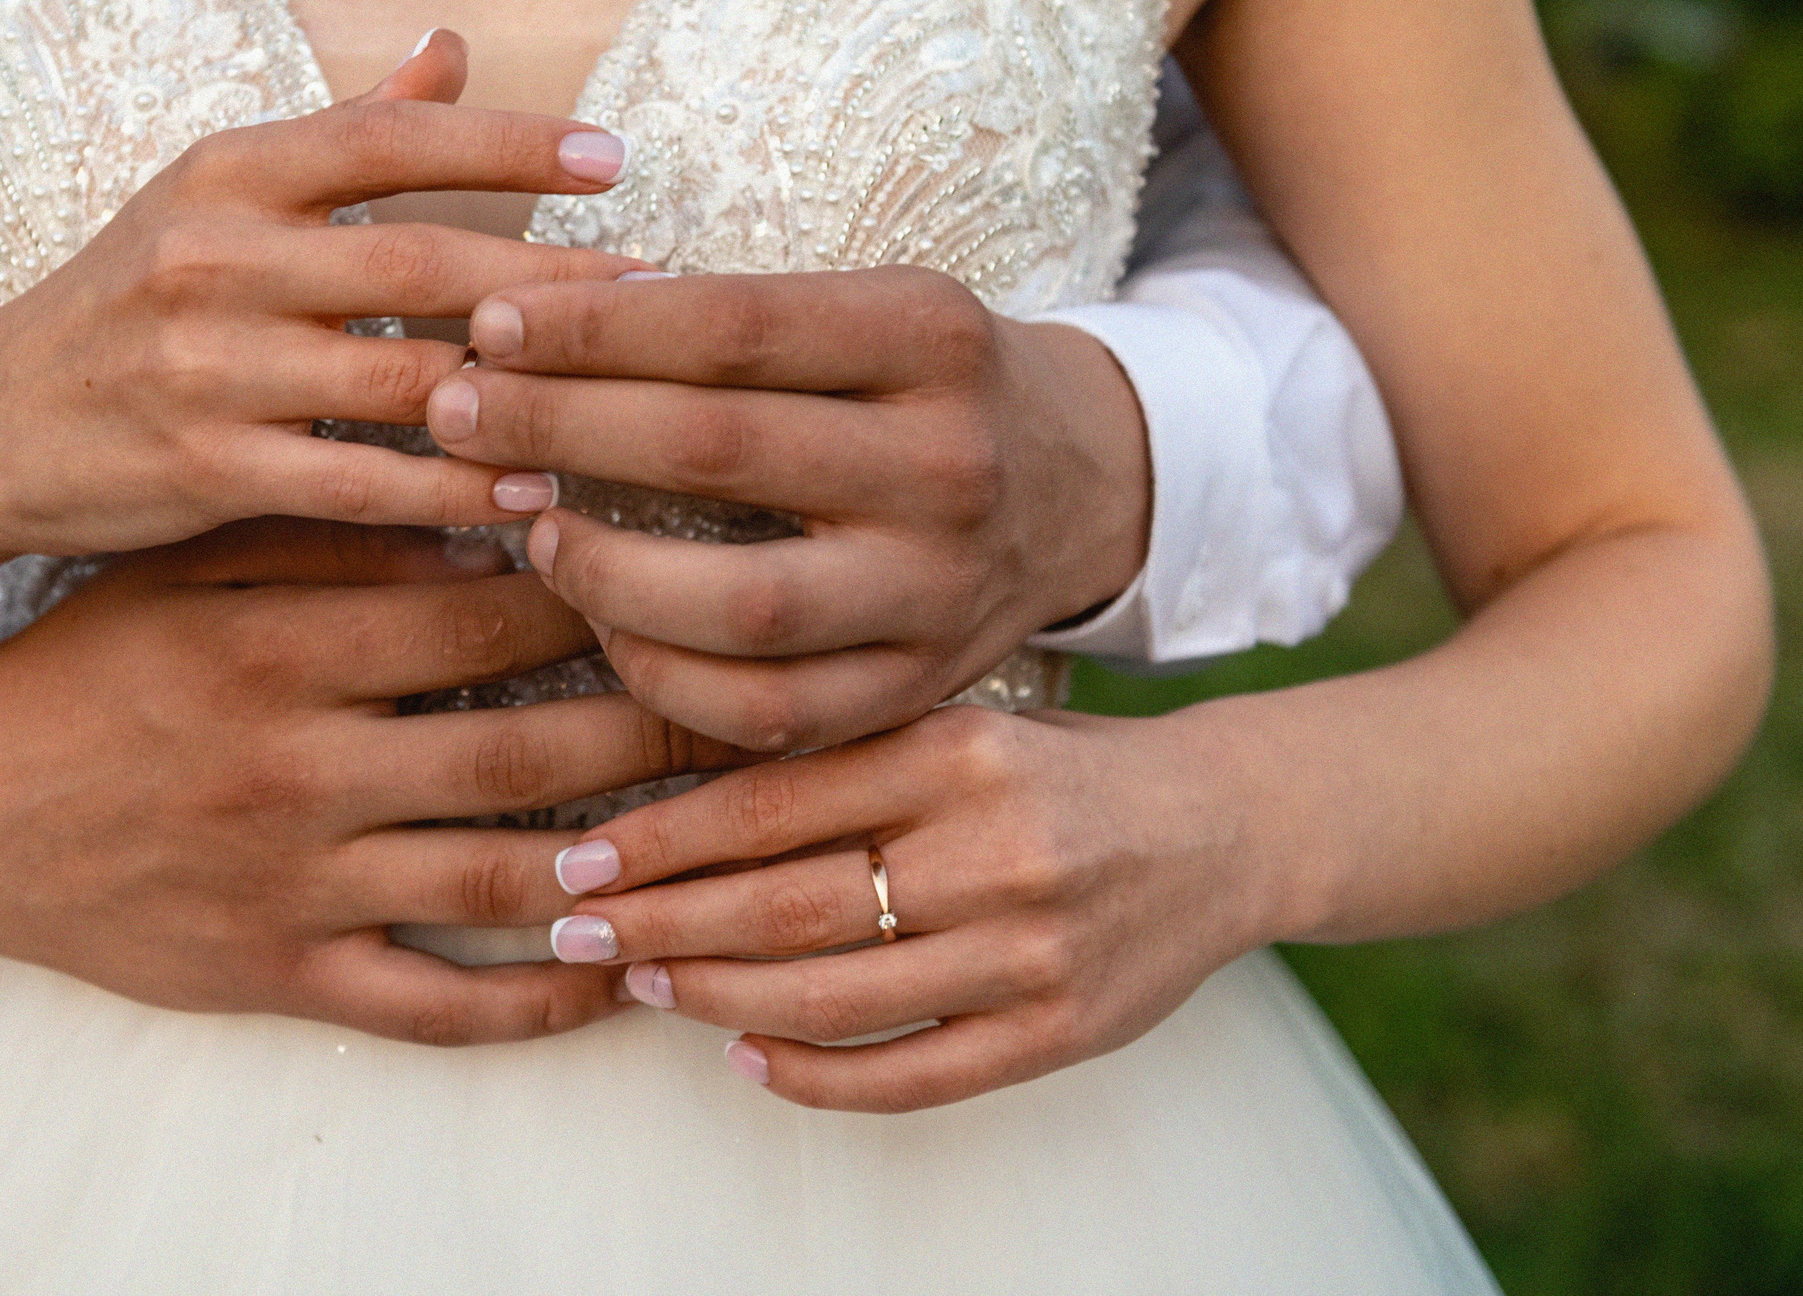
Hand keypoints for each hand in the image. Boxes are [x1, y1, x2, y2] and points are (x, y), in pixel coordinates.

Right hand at [0, 33, 648, 559]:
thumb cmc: (132, 298)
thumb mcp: (219, 195)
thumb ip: (344, 128)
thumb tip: (453, 44)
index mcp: (229, 174)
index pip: (390, 138)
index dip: (510, 143)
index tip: (618, 157)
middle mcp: (215, 257)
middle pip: (419, 258)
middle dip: (553, 278)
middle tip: (665, 292)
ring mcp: (206, 367)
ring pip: (402, 375)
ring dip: (523, 390)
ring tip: (625, 398)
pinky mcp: (204, 468)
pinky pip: (359, 481)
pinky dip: (454, 488)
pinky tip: (533, 489)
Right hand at [0, 517, 753, 1045]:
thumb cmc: (86, 666)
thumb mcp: (190, 572)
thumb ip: (332, 541)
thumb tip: (490, 515)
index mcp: (283, 646)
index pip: (493, 614)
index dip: (613, 595)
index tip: (699, 575)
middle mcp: (300, 765)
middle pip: (530, 745)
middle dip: (661, 724)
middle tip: (766, 702)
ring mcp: (294, 883)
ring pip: (504, 880)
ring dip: (630, 863)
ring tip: (729, 833)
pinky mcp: (277, 974)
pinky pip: (432, 1005)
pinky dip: (534, 1004)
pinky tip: (617, 980)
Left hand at [422, 267, 1149, 749]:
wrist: (1078, 484)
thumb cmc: (918, 381)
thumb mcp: (862, 308)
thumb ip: (721, 321)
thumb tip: (518, 329)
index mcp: (932, 336)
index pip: (733, 325)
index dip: (593, 327)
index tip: (488, 323)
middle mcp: (951, 464)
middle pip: (720, 450)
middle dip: (561, 428)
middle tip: (454, 413)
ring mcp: (940, 591)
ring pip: (740, 605)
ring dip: (601, 570)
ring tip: (525, 525)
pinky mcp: (916, 690)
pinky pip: (762, 712)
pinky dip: (658, 675)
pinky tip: (600, 624)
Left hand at [542, 705, 1286, 1110]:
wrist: (1227, 826)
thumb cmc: (1059, 770)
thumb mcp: (959, 725)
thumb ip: (847, 760)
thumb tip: (677, 805)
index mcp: (956, 750)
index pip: (771, 803)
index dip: (661, 839)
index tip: (582, 859)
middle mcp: (992, 846)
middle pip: (786, 902)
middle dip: (662, 923)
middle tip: (576, 929)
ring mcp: (1028, 949)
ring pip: (833, 995)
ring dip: (718, 998)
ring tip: (644, 985)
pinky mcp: (1058, 1032)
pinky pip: (911, 1075)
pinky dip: (815, 1076)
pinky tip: (746, 1060)